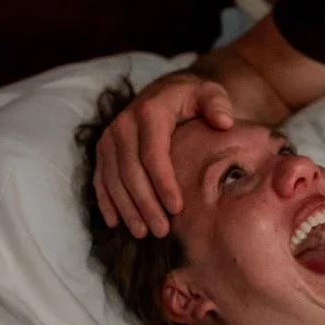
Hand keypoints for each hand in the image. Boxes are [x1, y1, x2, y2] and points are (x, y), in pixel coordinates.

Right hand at [92, 70, 234, 237]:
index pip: (153, 154)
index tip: (177, 209)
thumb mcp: (209, 93)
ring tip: (142, 233)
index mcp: (149, 112)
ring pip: (113, 179)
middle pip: (131, 172)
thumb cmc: (192, 98)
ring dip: (126, 208)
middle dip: (145, 204)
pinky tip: (115, 223)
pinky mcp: (103, 150)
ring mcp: (109, 138)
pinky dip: (106, 202)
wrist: (166, 90)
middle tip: (161, 230)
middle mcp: (123, 124)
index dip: (163, 184)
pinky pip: (100, 179)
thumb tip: (224, 122)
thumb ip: (217, 104)